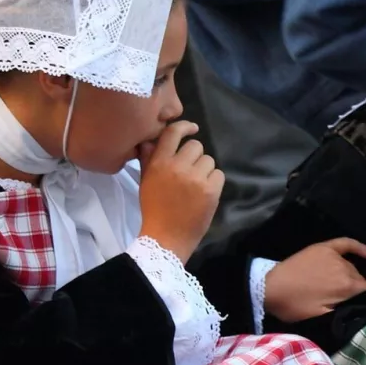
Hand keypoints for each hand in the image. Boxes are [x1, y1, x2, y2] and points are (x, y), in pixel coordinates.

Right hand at [138, 121, 222, 260]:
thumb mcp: (146, 181)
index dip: (185, 126)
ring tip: (196, 185)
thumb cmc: (154, 209)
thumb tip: (150, 139)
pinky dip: (214, 182)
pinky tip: (205, 192)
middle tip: (190, 171)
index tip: (192, 128)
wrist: (166, 237)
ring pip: (209, 160)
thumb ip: (149, 159)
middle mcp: (178, 166)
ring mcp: (196, 178)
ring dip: (205, 170)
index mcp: (159, 163)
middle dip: (194, 157)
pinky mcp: (211, 190)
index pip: (173, 133)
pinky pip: (219, 174)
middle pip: (196, 146)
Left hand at [265, 238, 365, 322]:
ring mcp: (334, 256)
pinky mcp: (324, 248)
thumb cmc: (294, 306)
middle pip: (359, 279)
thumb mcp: (321, 316)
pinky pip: (347, 244)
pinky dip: (360, 248)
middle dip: (356, 290)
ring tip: (343, 287)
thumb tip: (362, 308)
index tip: (364, 305)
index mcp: (345, 287)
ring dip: (352, 276)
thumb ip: (344, 311)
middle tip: (346, 300)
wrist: (270, 288)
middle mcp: (344, 268)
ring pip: (352, 267)